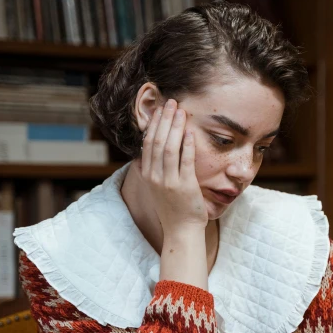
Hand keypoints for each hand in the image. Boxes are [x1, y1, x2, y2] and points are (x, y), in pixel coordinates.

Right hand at [139, 99, 206, 234]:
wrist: (181, 230)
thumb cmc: (172, 208)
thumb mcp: (156, 188)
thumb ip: (150, 171)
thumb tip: (142, 157)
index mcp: (148, 174)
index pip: (148, 143)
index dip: (154, 124)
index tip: (160, 109)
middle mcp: (155, 176)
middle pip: (158, 141)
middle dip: (164, 119)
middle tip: (171, 102)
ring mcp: (169, 181)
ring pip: (169, 148)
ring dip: (175, 127)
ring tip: (181, 111)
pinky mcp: (184, 186)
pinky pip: (185, 161)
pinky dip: (187, 145)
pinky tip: (190, 132)